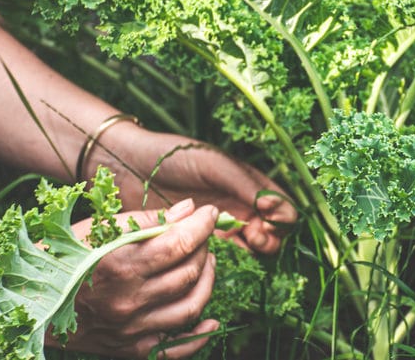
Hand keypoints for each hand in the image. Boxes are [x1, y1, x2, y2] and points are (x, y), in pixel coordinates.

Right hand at [62, 199, 217, 358]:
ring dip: (207, 280)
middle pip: (188, 272)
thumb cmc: (61, 257)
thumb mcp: (96, 229)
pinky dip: (200, 335)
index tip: (211, 212)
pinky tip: (211, 319)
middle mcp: (128, 299)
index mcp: (119, 264)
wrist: (28, 303)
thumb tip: (188, 209)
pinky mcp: (130, 348)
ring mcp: (131, 328)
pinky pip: (176, 347)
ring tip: (205, 263)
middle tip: (202, 235)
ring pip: (190, 306)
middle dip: (204, 248)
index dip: (202, 225)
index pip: (178, 243)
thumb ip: (145, 219)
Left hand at [107, 128, 296, 253]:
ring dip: (257, 247)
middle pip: (273, 230)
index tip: (268, 215)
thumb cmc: (175, 157)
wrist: (131, 168)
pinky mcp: (202, 242)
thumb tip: (272, 206)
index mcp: (248, 184)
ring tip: (246, 240)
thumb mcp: (215, 165)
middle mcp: (240, 206)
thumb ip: (245, 184)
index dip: (282, 214)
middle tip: (255, 234)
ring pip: (254, 246)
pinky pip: (226, 256)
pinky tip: (224, 249)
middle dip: (272, 235)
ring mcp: (223, 226)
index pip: (281, 205)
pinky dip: (233, 257)